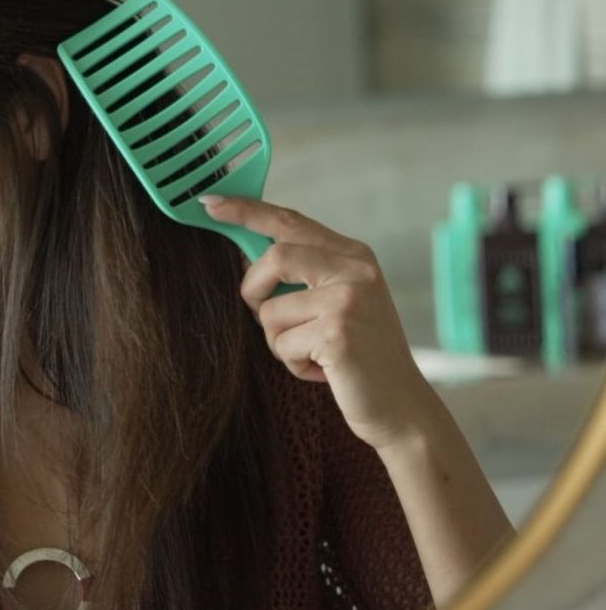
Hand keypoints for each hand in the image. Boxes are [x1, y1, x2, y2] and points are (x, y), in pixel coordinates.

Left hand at [200, 194, 446, 455]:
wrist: (400, 406)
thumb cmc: (357, 356)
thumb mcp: (336, 302)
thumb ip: (302, 275)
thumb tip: (246, 258)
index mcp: (352, 255)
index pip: (290, 221)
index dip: (247, 211)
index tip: (210, 203)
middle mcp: (355, 270)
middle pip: (274, 257)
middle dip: (254, 291)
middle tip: (266, 317)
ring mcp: (349, 300)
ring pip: (271, 311)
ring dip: (279, 342)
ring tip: (313, 354)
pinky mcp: (338, 334)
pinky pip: (282, 345)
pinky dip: (292, 364)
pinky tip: (324, 371)